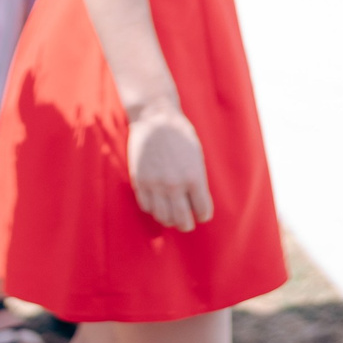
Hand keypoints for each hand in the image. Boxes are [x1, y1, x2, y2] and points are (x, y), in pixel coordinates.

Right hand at [125, 102, 211, 232]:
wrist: (154, 119)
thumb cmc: (180, 135)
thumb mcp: (197, 158)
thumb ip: (197, 181)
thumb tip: (195, 203)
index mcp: (194, 178)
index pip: (203, 212)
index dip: (203, 214)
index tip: (200, 212)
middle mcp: (175, 184)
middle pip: (182, 221)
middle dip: (186, 224)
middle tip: (186, 220)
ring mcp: (155, 183)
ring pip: (162, 217)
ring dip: (168, 218)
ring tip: (170, 211)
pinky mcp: (139, 180)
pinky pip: (146, 206)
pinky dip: (153, 208)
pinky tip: (157, 200)